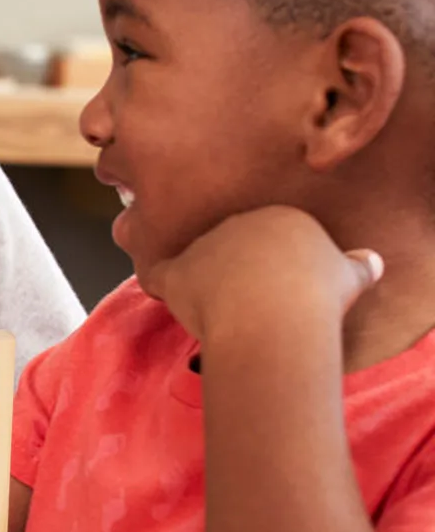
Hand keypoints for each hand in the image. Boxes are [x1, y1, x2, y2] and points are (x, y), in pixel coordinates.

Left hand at [140, 206, 381, 343]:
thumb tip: (372, 262)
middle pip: (231, 247)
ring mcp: (204, 245)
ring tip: (219, 313)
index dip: (272, 265)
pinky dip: (159, 284)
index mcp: (280, 217)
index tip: (280, 290)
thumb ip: (357, 267)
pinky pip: (159, 275)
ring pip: (196, 262)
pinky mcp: (178, 271)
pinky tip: (161, 294)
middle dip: (236, 271)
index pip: (269, 238)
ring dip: (201, 283)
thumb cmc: (317, 296)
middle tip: (249, 304)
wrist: (276, 313)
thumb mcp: (349, 277)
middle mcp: (237, 222)